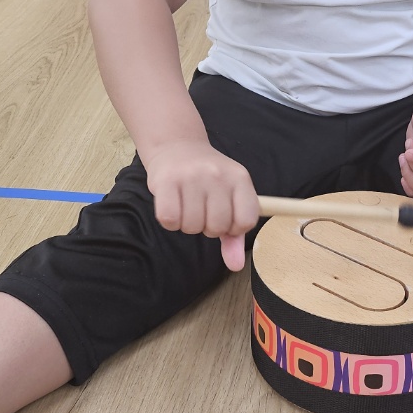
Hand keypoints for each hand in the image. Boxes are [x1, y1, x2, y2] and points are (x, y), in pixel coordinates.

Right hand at [144, 139, 258, 271]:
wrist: (178, 146)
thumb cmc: (207, 179)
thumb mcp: (229, 198)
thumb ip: (234, 234)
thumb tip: (236, 266)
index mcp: (240, 178)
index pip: (246, 221)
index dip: (234, 228)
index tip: (225, 219)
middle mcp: (218, 175)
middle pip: (217, 227)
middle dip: (208, 227)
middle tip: (202, 210)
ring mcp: (192, 176)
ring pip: (192, 227)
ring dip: (188, 224)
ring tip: (187, 205)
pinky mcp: (166, 180)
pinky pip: (169, 220)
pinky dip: (170, 221)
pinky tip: (173, 206)